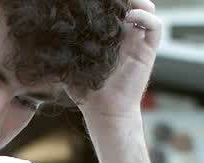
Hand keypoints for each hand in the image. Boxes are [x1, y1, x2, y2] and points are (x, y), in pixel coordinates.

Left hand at [69, 0, 161, 121]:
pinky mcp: (148, 51)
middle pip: (132, 3)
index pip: (115, 7)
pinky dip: (145, 16)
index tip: (96, 0)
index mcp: (110, 34)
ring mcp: (138, 41)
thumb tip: (49, 30)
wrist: (105, 112)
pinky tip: (129, 18)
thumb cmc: (87, 90)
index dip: (110, 1)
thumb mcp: (71, 63)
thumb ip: (65, 46)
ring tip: (122, 4)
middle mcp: (126, 34)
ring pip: (147, 8)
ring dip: (137, 2)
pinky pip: (154, 26)